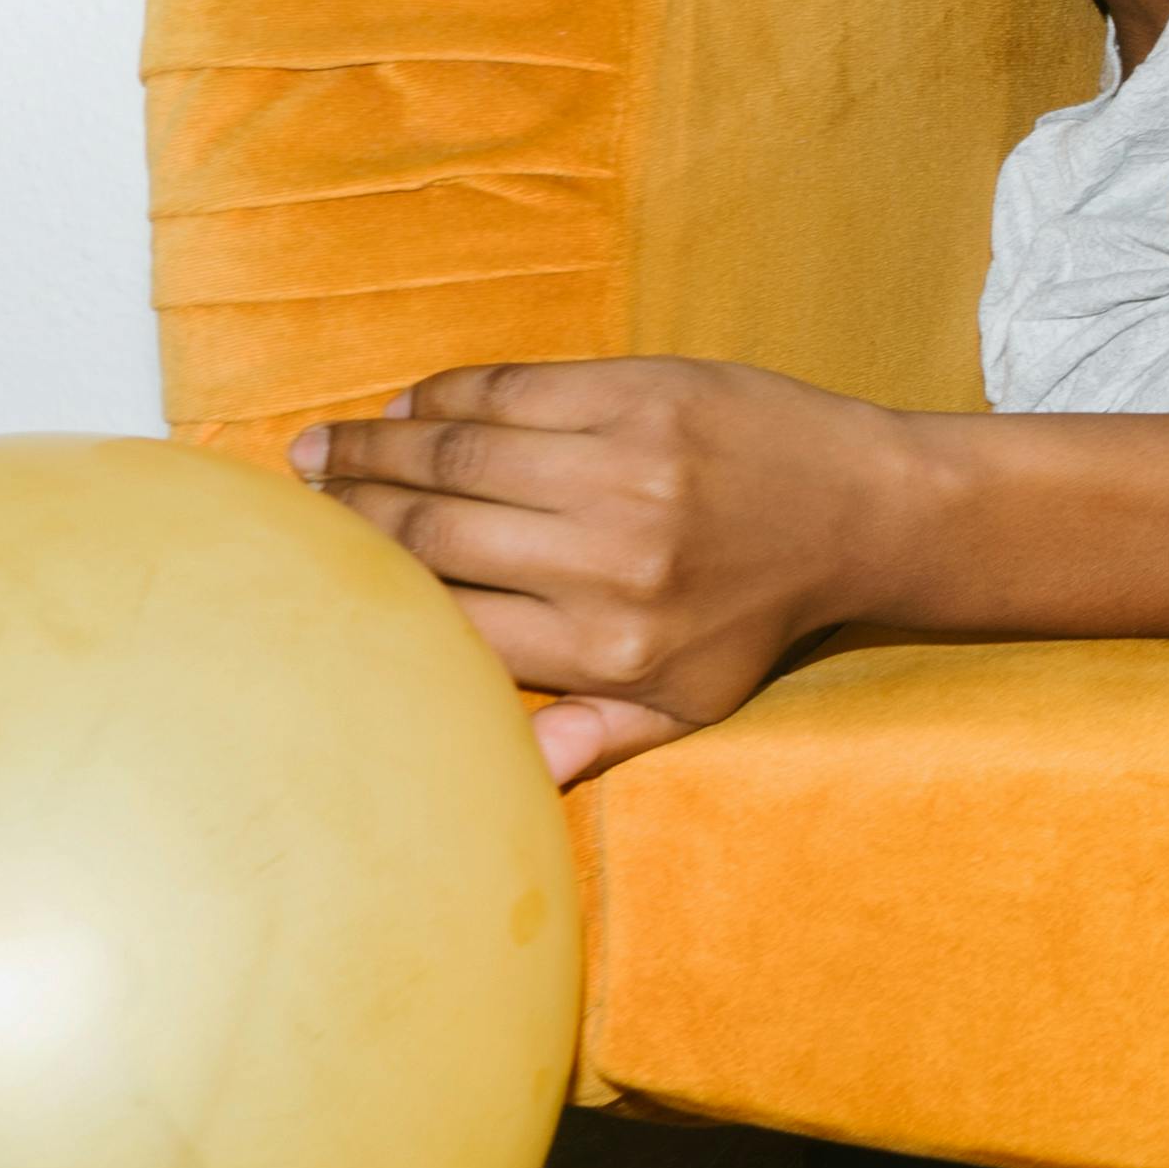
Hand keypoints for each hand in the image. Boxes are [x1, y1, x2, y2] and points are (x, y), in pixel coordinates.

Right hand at [295, 357, 924, 784]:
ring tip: (321, 449)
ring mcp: (626, 469)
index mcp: (608, 649)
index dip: (368, 593)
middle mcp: (611, 561)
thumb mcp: (693, 700)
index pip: (446, 621)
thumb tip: (515, 778)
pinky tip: (408, 406)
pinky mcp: (645, 393)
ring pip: (455, 452)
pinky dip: (445, 394)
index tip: (314, 574)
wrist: (869, 509)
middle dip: (348, 512)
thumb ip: (594, 734)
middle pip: (429, 531)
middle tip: (298, 498)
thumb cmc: (764, 612)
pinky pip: (512, 389)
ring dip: (372, 446)